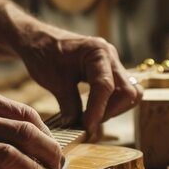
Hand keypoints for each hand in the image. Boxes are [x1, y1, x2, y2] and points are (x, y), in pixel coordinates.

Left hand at [19, 28, 142, 137]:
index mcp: (97, 52)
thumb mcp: (54, 81)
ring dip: (113, 110)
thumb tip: (80, 129)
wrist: (38, 39)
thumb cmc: (43, 54)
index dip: (98, 111)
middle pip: (127, 92)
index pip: (105, 87)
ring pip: (129, 93)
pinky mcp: (110, 72)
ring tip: (91, 117)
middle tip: (89, 123)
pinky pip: (121, 91)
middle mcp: (110, 56)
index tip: (87, 129)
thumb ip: (69, 105)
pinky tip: (94, 111)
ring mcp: (112, 64)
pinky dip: (111, 104)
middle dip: (110, 112)